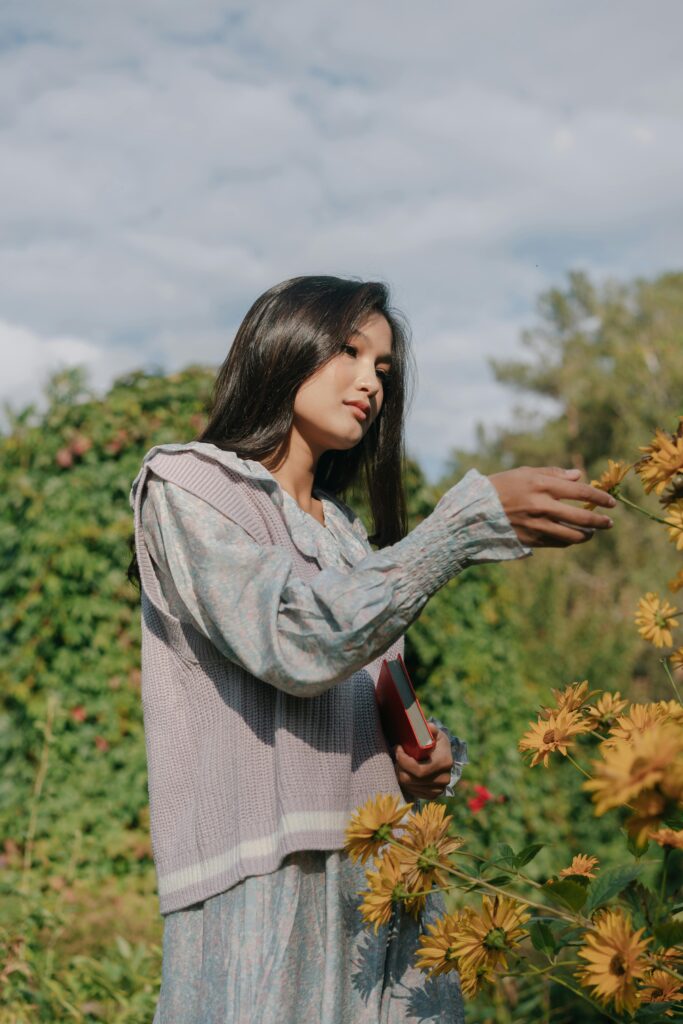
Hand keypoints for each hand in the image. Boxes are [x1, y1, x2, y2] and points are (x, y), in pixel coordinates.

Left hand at [394, 725, 453, 799]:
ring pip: (409, 786)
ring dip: (400, 774)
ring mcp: (439, 789)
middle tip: (397, 755)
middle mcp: (444, 779)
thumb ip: (429, 729)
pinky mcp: (433, 795)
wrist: (441, 754)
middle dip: (399, 767)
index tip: (398, 748)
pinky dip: (405, 782)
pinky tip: (406, 771)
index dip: (403, 761)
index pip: (418, 770)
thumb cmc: (434, 740)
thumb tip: (427, 728)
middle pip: (411, 780)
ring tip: (401, 762)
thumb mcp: (432, 731)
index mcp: (445, 762)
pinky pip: (412, 791)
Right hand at [488, 466, 615, 547]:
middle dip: (600, 521)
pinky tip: (572, 538)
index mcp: (541, 485)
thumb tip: (578, 475)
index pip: (580, 491)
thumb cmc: (499, 487)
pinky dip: (568, 541)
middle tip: (609, 522)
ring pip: (572, 535)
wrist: (473, 511)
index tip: (611, 502)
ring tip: (592, 532)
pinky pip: (557, 543)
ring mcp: (537, 525)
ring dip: (587, 534)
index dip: (599, 497)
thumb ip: (552, 473)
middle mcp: (542, 506)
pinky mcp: (531, 540)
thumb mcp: (523, 473)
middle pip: (581, 516)